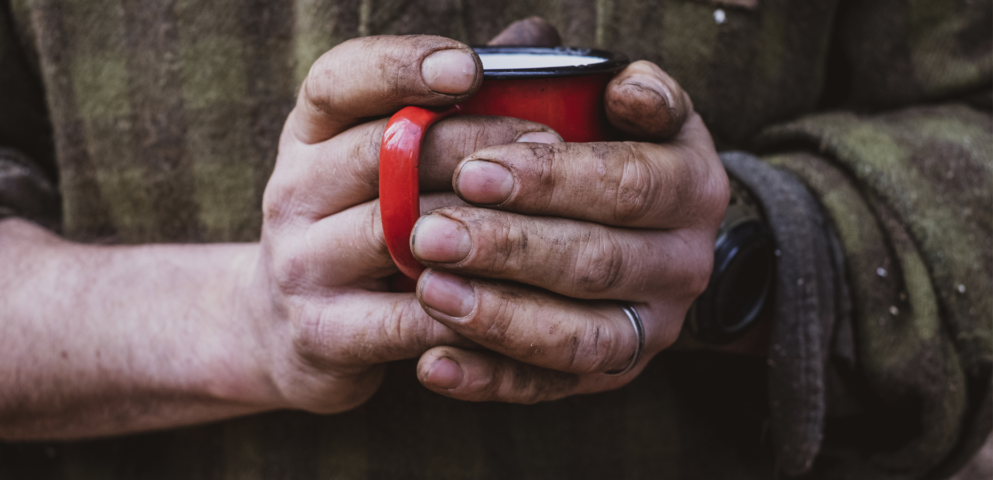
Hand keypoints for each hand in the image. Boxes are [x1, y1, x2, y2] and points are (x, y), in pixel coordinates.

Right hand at [249, 35, 563, 412]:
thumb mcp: (384, 162)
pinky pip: (406, 320)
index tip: (470, 66)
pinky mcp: (323, 334)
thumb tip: (535, 38)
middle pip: (379, 153)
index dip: (399, 66)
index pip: (337, 82)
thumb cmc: (361, 229)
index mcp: (309, 138)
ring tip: (545, 223)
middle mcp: (294, 193)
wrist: (286, 335)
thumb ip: (452, 104)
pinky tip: (522, 304)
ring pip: (393, 234)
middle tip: (547, 144)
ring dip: (476, 227)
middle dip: (470, 143)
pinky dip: (468, 311)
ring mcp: (301, 265)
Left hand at [411, 22, 728, 402]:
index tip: (476, 172)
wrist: (635, 234)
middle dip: (511, 247)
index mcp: (691, 184)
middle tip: (431, 232)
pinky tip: (432, 365)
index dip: (554, 180)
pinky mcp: (611, 373)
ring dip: (501, 318)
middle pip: (599, 261)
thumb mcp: (612, 107)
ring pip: (583, 338)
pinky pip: (554, 387)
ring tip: (428, 291)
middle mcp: (684, 263)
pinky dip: (491, 381)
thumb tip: (591, 70)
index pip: (630, 183)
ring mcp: (653, 327)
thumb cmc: (600, 152)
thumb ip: (591, 82)